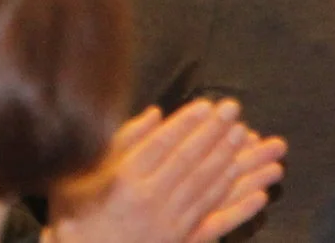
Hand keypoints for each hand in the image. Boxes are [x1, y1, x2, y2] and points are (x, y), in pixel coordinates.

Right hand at [49, 100, 286, 242]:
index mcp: (123, 180)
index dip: (188, 123)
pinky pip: (214, 220)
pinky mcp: (178, 242)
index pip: (163, 144)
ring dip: (227, 160)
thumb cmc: (76, 215)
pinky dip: (238, 208)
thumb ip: (120, 143)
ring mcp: (167, 224)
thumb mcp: (82, 174)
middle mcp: (149, 200)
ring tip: (244, 137)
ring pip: (204, 187)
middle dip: (213, 133)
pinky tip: (258, 195)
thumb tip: (155, 113)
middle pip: (188, 161)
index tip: (207, 105)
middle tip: (233, 110)